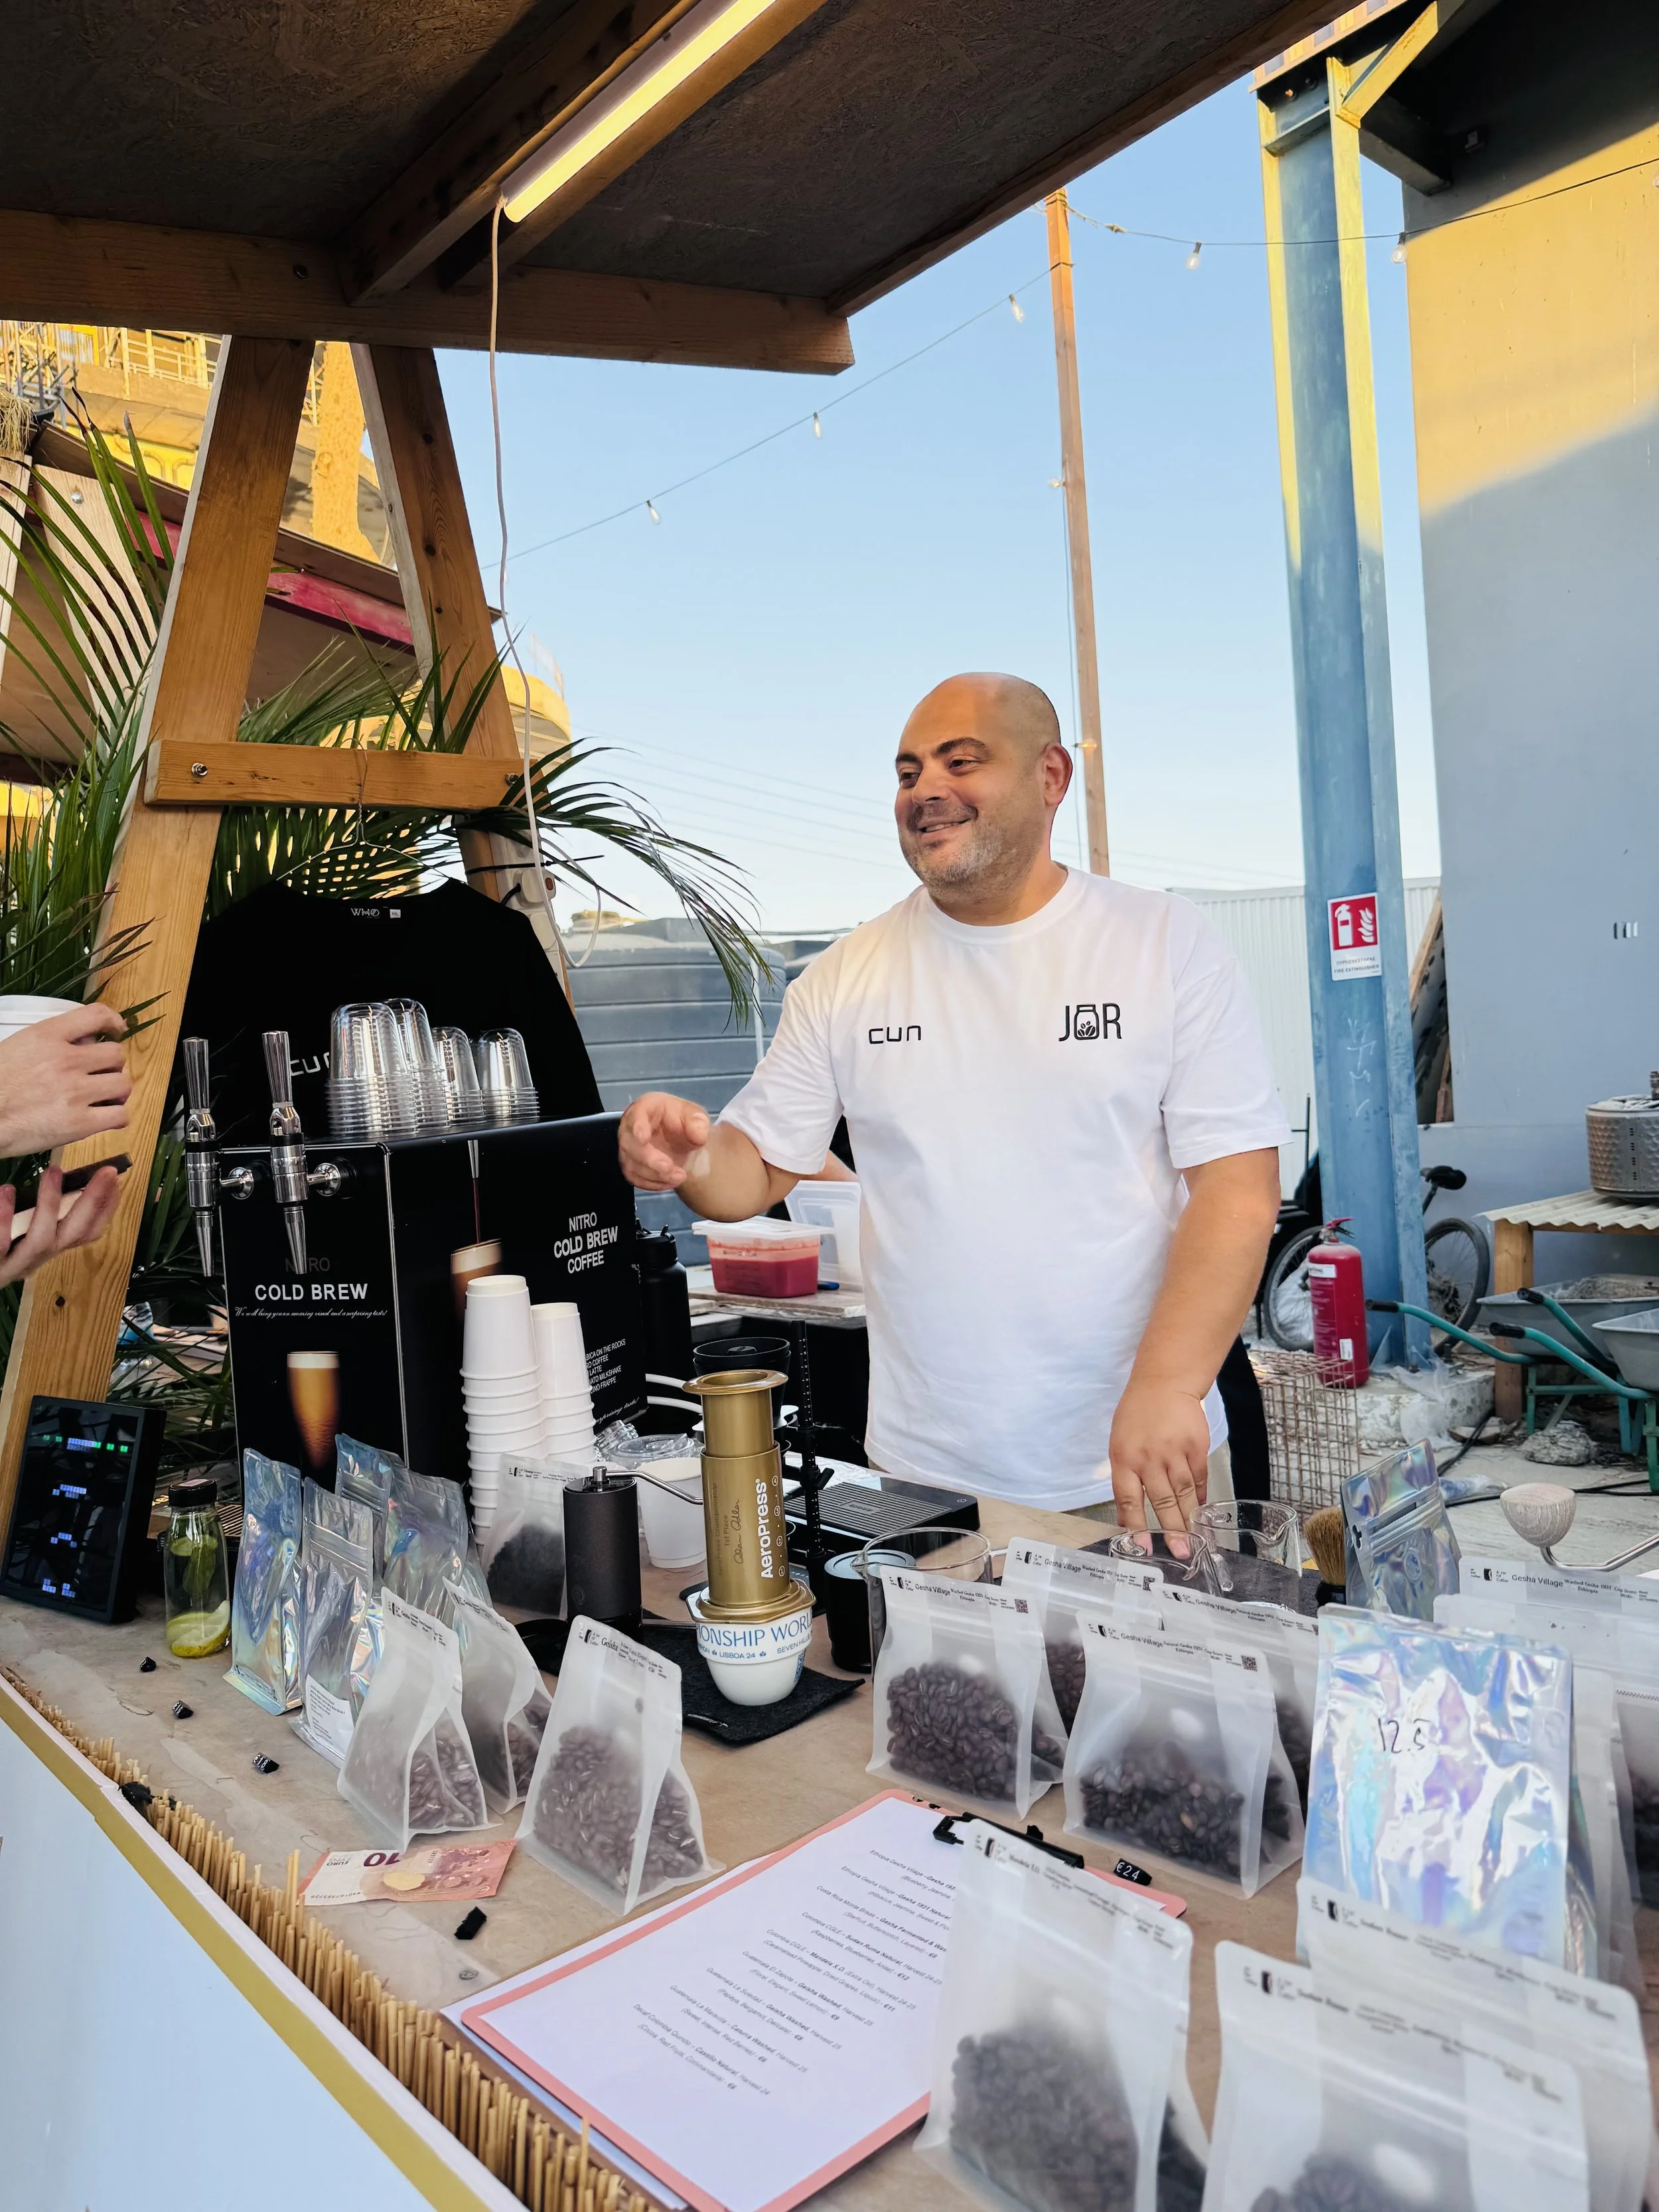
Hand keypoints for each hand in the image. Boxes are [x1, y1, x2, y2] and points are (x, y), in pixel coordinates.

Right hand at [0, 1005, 130, 1154]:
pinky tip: (106, 1118)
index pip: (95, 1015)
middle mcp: (66, 1059)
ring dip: (116, 1091)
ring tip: (103, 1098)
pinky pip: (120, 1116)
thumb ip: (51, 1041)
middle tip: (99, 1076)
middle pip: (116, 1054)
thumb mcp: (17, 1046)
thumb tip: (85, 1041)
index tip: (116, 1030)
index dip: (113, 1021)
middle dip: (111, 1066)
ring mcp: (75, 1092)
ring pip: (123, 1084)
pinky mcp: (79, 1123)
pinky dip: (117, 1117)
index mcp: (47, 1035)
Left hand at [0, 1164, 122, 1287]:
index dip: (106, 1209)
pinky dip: (5, 1217)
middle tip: (105, 1172)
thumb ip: (40, 1214)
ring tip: (53, 1171)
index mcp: (47, 1251)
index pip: (88, 1233)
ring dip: (50, 1204)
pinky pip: (1, 1243)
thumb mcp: (21, 1234)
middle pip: (74, 1234)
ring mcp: (14, 1266)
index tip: (115, 1180)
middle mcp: (36, 1260)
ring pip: (43, 1240)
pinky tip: (7, 1192)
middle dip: (93, 1202)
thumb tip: (62, 1180)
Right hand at [618, 1092, 711, 1190]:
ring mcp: (628, 1147)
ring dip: (655, 1175)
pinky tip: (670, 1182)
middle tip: (670, 1168)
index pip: (637, 1113)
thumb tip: (698, 1136)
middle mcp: (630, 1126)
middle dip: (650, 1160)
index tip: (643, 1139)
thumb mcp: (696, 1117)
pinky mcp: (630, 1165)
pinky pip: (635, 1178)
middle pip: (630, 1144)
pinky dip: (653, 1183)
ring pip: (631, 1164)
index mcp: (646, 1107)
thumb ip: (698, 1123)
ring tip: (679, 1177)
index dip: (638, 1125)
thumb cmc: (683, 1122)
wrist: (682, 1140)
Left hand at [1108, 1379, 1211, 1559]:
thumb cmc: (1136, 1416)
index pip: (1128, 1499)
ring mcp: (1174, 1452)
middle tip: (1181, 1553)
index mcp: (1124, 1459)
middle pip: (1161, 1501)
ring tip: (1195, 1540)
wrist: (1164, 1384)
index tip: (1143, 1548)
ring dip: (1189, 1519)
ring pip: (1183, 1493)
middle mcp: (1149, 1458)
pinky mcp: (1196, 1447)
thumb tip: (1128, 1517)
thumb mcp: (1119, 1444)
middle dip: (1171, 1530)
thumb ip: (1124, 1478)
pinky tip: (1200, 1510)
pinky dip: (1199, 1496)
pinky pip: (1199, 1478)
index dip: (1136, 1526)